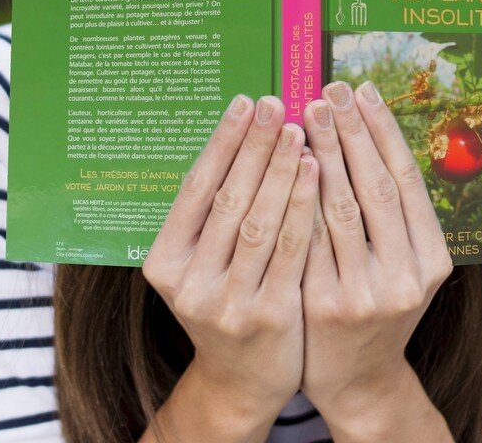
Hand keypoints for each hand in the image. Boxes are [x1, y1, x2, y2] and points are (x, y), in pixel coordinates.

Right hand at [142, 94, 318, 418]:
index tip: (245, 103)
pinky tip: (317, 171)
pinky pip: (291, 250)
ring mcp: (227, 303)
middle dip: (254, 145)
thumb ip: (212, 212)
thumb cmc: (225, 299)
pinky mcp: (269, 316)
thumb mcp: (201, 262)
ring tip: (299, 129)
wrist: (242, 377)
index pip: (195, 188)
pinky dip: (303, 206)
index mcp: (164, 261)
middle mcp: (189, 282)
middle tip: (275, 103)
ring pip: (259, 221)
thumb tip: (239, 136)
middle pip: (227, 199)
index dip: (222, 142)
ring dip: (281, 170)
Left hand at [299, 80, 452, 427]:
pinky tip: (288, 160)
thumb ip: (396, 214)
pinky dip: (298, 195)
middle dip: (351, 131)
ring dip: (323, 152)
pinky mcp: (324, 305)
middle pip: (375, 187)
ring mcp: (365, 294)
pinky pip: (308, 238)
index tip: (364, 90)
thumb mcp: (406, 265)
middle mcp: (405, 276)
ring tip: (305, 111)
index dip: (384, 130)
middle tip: (330, 88)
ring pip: (340, 207)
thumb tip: (368, 130)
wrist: (357, 377)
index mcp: (433, 259)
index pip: (407, 180)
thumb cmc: (378, 304)